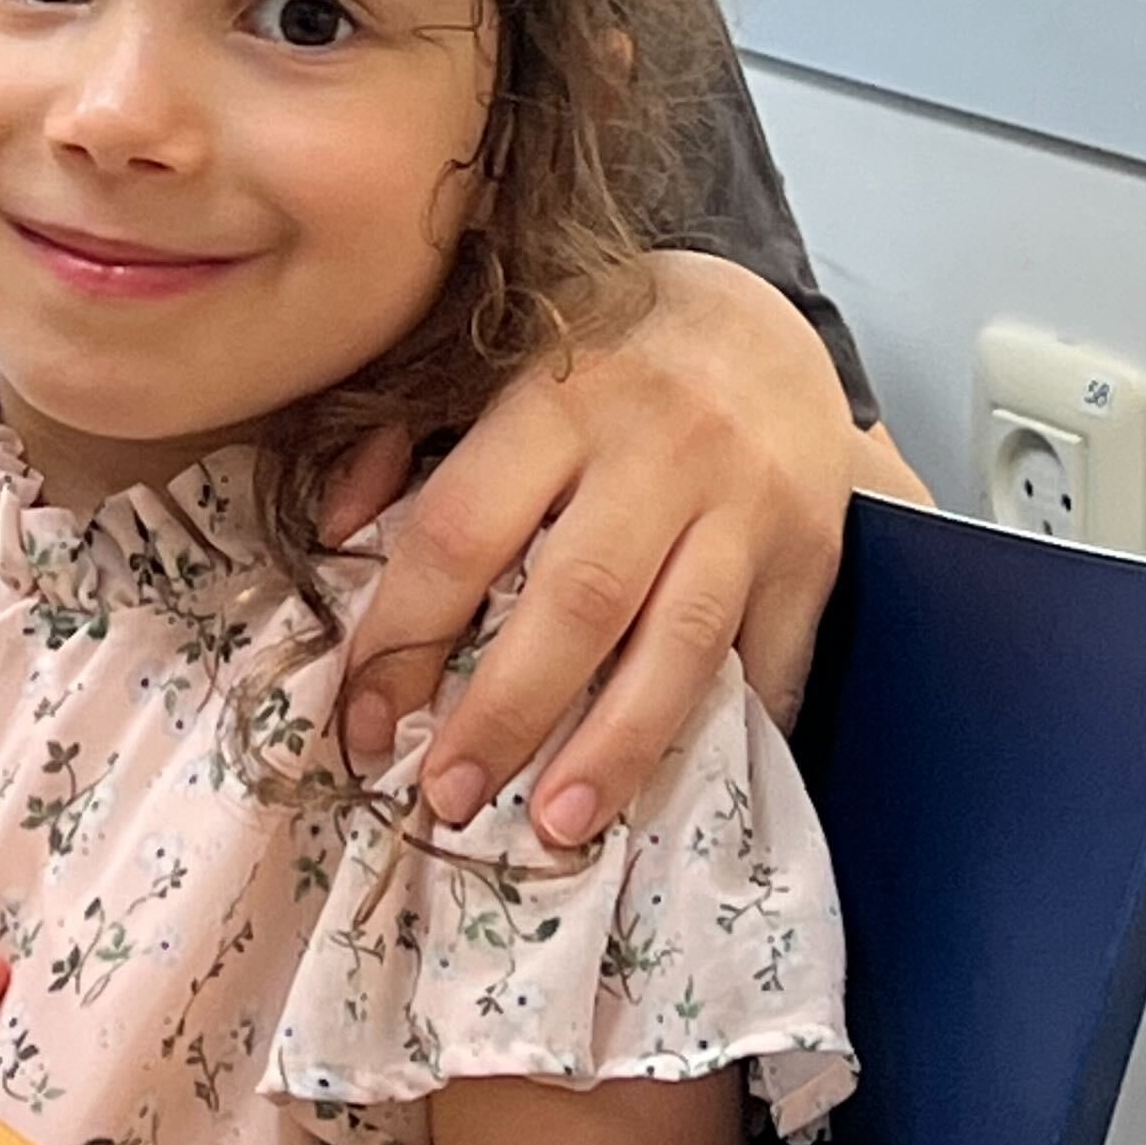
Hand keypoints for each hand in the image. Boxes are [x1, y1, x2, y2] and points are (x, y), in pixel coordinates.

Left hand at [329, 254, 860, 851]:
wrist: (759, 319)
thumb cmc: (600, 359)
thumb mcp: (491, 363)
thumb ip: (403, 438)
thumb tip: (334, 532)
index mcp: (555, 398)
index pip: (462, 531)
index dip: (405, 636)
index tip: (366, 724)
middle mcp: (656, 448)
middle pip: (575, 600)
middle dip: (505, 711)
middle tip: (451, 796)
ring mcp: (743, 503)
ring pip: (679, 641)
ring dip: (616, 745)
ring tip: (558, 824)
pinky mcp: (811, 550)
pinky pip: (771, 655)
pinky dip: (732, 727)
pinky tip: (681, 788)